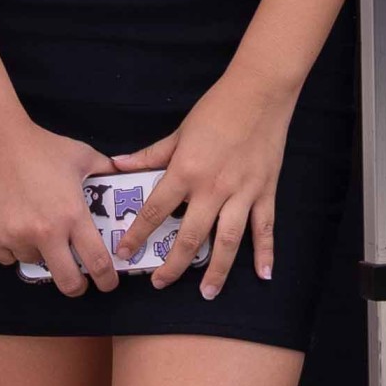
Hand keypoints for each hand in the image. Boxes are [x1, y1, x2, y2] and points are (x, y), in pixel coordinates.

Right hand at [0, 111, 125, 297]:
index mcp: (72, 215)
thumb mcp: (82, 156)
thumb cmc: (40, 146)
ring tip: (38, 230)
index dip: (107, 279)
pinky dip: (13, 248)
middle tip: (77, 280)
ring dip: (40, 254)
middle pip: (67, 282)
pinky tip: (15, 226)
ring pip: (34, 263)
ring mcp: (15, 237)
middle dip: (77, 286)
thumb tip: (122, 177)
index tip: (108, 283)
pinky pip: (7, 257)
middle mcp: (45, 233)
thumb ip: (105, 171)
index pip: (96, 262)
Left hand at [122, 70, 301, 302]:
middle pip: (190, 237)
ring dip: (217, 271)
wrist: (259, 93)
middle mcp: (213, 188)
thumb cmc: (217, 109)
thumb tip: (119, 165)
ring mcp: (242, 193)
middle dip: (173, 265)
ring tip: (207, 292)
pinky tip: (264, 275)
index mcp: (186, 172)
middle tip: (160, 283)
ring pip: (227, 242)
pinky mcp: (265, 192)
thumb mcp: (179, 131)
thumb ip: (151, 155)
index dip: (137, 235)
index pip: (154, 211)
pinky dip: (266, 253)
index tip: (124, 253)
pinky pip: (265, 228)